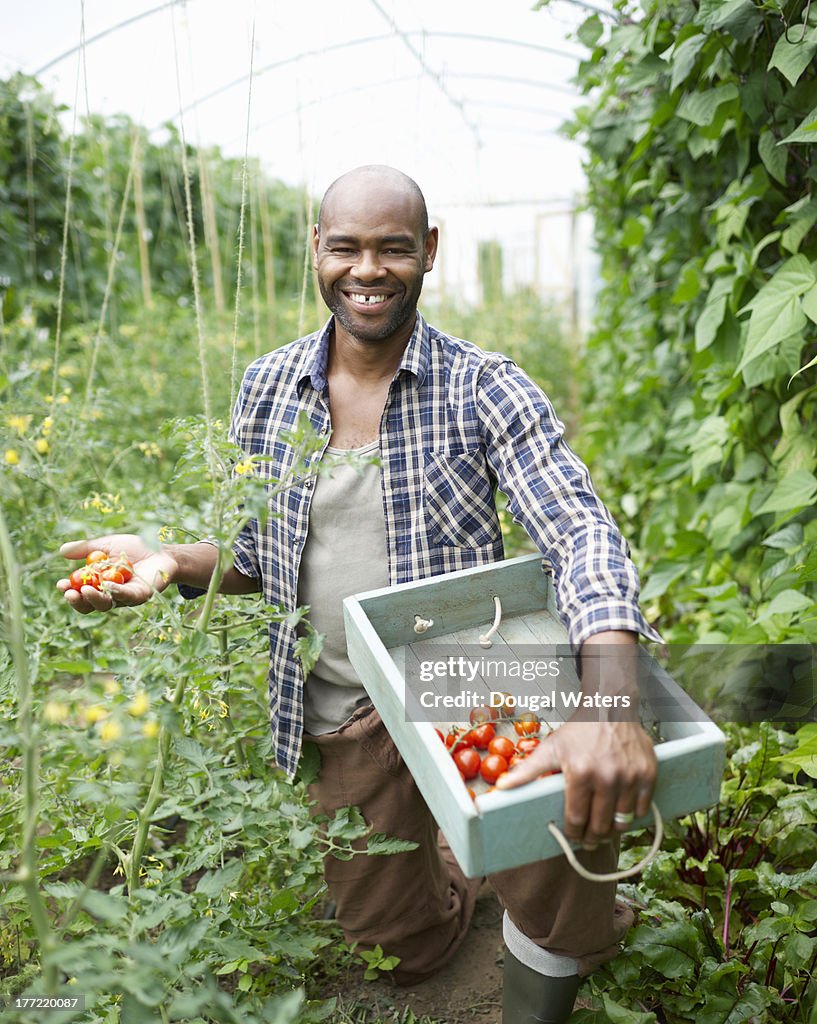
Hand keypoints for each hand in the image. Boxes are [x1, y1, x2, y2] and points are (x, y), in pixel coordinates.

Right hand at [56, 534, 177, 613]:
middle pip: (91, 604)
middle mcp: (111, 595)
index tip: (61, 585)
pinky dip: (116, 591)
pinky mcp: (140, 596)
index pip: (81, 594)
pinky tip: (107, 586)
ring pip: (106, 604)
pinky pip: (126, 596)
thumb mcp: (106, 545)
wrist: (160, 549)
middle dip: (78, 600)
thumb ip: (86, 548)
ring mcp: (125, 598)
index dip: (70, 591)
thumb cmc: (133, 548)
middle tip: (69, 593)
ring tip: (84, 590)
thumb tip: (62, 551)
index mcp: (99, 585)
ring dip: (94, 599)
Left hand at [494, 718, 656, 846]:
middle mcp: (607, 777)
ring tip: (605, 827)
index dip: (573, 833)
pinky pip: (643, 809)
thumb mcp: (551, 748)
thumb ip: (527, 770)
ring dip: (613, 829)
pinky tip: (621, 811)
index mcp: (580, 773)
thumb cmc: (579, 729)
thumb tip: (501, 787)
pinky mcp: (648, 774)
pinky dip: (633, 814)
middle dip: (592, 838)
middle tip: (589, 841)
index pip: (576, 819)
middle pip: (600, 826)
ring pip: (623, 821)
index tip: (572, 836)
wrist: (611, 706)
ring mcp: (631, 777)